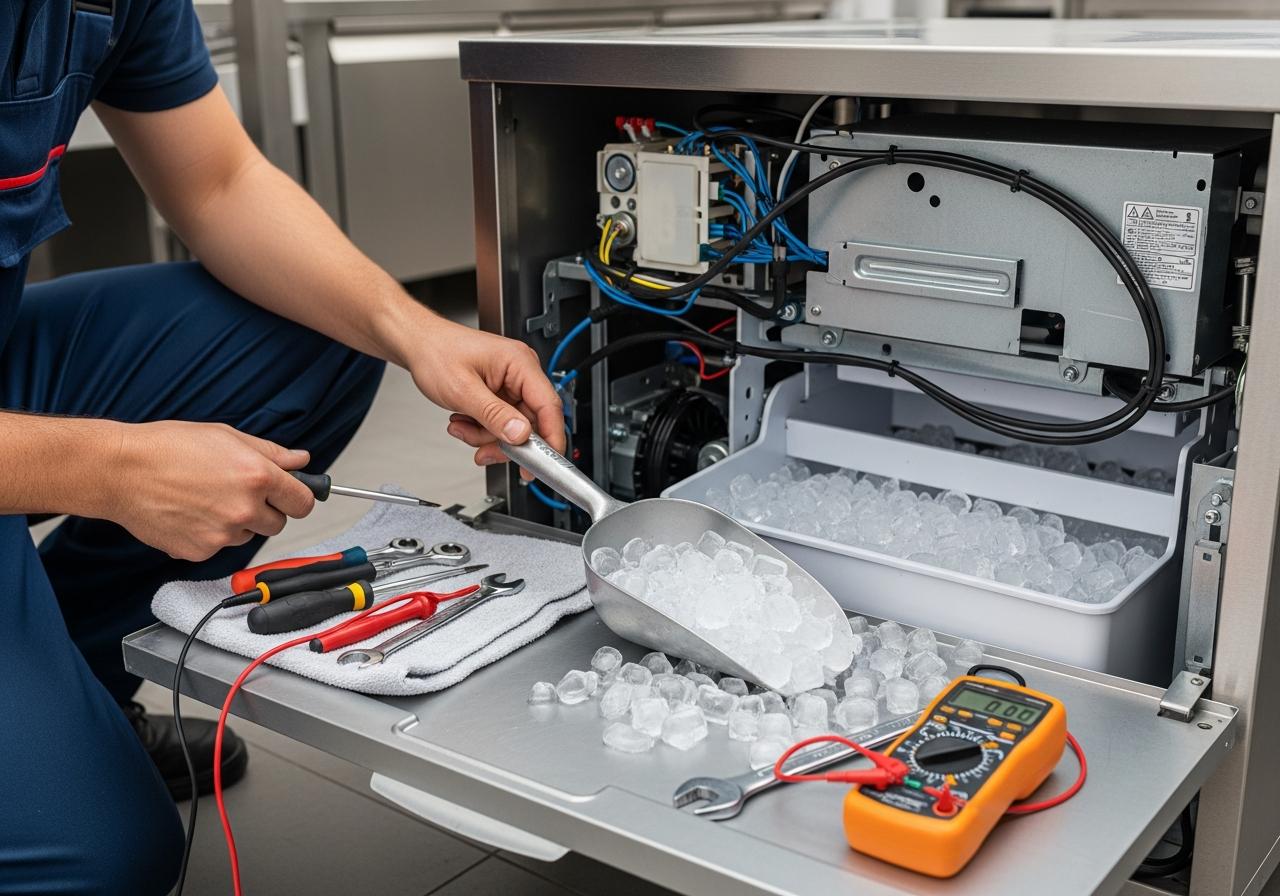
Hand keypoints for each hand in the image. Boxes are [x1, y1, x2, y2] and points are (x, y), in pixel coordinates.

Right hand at [106, 421, 316, 560]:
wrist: (120, 470)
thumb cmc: (168, 447)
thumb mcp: (226, 436)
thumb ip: (271, 453)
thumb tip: (301, 460)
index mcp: (257, 476)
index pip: (303, 502)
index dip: (298, 498)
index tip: (290, 496)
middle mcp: (244, 509)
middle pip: (278, 524)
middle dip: (265, 510)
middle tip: (237, 492)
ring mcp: (222, 534)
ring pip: (247, 535)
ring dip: (237, 523)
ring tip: (205, 498)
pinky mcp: (200, 551)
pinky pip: (218, 546)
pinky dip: (209, 534)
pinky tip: (189, 513)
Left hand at [405, 318, 564, 469]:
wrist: (418, 345)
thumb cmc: (436, 353)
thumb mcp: (463, 390)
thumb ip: (494, 415)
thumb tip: (521, 434)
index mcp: (520, 363)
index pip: (549, 405)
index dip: (551, 437)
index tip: (544, 463)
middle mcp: (521, 372)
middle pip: (531, 422)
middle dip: (504, 440)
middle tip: (484, 450)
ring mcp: (511, 383)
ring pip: (514, 427)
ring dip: (486, 435)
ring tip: (462, 426)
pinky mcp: (501, 393)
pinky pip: (502, 422)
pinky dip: (482, 429)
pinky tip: (464, 421)